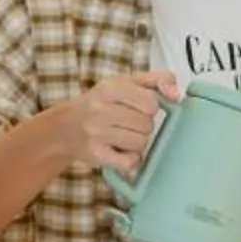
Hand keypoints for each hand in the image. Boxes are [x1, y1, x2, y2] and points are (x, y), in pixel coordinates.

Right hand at [41, 71, 179, 173]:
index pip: (152, 102)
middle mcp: (100, 109)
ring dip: (137, 143)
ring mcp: (96, 133)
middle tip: (128, 123)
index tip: (139, 108)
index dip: (150, 108)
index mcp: (110, 88)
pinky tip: (121, 151)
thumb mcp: (126, 82)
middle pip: (147, 125)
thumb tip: (177, 94)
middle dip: (143, 126)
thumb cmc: (101, 103)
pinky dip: (130, 160)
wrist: (63, 127)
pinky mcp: (96, 155)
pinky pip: (129, 162)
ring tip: (123, 136)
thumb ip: (158, 79)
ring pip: (141, 143)